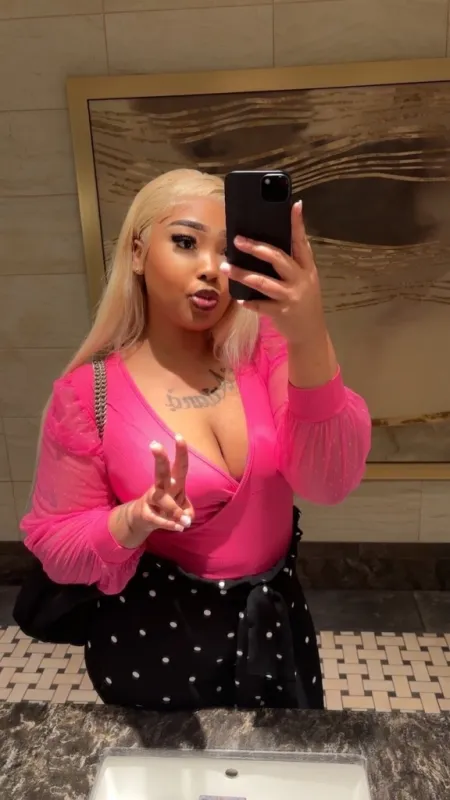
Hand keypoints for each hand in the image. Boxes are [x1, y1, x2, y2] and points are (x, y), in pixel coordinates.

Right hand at [127, 435, 194, 543]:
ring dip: (174, 509)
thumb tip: (186, 518)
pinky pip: (158, 519)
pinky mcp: (146, 515)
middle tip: (154, 444)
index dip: (180, 452)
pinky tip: (180, 528)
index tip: (179, 436)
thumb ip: (187, 511)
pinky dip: (169, 524)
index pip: (178, 466)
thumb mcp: (181, 508)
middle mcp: (161, 487)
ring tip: (186, 521)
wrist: (141, 521)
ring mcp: (151, 500)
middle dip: (159, 458)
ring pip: (161, 499)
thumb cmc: (166, 507)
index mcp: (172, 483)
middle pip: (160, 472)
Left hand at [221, 201, 325, 345]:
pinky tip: (238, 298)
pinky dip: (248, 301)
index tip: (293, 205)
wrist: (310, 333)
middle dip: (256, 248)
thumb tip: (268, 244)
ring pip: (264, 282)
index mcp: (306, 268)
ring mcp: (291, 296)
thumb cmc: (303, 301)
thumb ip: (292, 263)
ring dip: (243, 274)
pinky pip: (261, 305)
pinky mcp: (282, 312)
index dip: (297, 224)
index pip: (301, 242)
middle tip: (237, 240)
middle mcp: (300, 279)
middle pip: (278, 258)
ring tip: (226, 267)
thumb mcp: (305, 280)